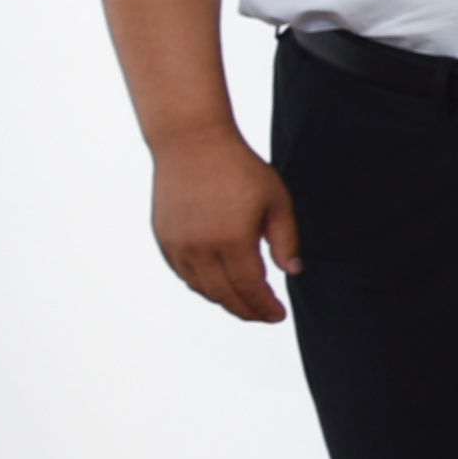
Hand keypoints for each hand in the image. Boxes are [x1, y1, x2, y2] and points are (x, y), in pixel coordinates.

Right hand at [149, 135, 299, 322]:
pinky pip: (183, 274)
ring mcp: (178, 245)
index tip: (278, 315)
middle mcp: (201, 249)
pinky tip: (217, 283)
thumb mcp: (276, 200)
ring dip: (224, 300)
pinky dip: (202, 285)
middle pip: (225, 296)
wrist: (192, 142)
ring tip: (243, 301)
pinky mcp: (164, 238)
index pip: (250, 289)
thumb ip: (286, 240)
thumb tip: (292, 271)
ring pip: (202, 288)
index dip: (265, 307)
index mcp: (233, 241)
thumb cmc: (238, 167)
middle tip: (263, 315)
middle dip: (247, 311)